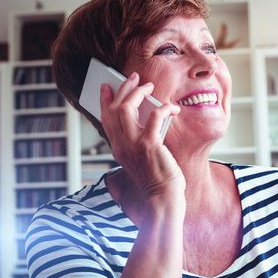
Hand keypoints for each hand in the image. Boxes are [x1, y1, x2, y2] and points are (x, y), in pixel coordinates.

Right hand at [99, 72, 184, 207]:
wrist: (162, 199)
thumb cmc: (157, 180)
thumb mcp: (142, 158)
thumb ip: (140, 140)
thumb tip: (149, 117)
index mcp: (118, 148)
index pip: (105, 119)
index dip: (105, 101)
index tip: (108, 87)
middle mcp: (121, 145)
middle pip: (114, 109)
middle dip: (123, 89)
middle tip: (135, 79)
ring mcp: (133, 145)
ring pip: (126, 108)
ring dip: (138, 93)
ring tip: (149, 87)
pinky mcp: (149, 145)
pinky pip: (155, 116)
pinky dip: (164, 107)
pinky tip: (172, 107)